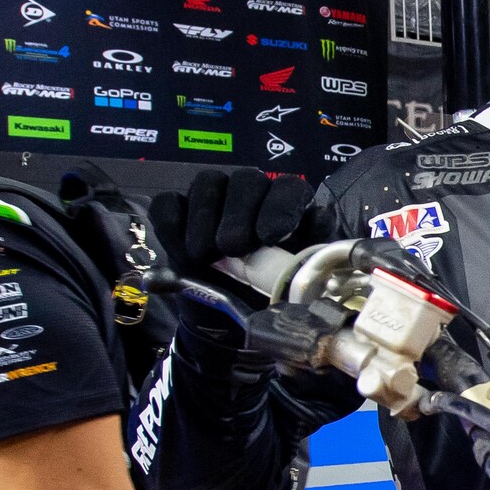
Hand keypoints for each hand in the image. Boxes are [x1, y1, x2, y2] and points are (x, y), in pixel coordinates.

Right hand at [147, 167, 312, 282]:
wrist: (230, 309)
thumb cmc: (268, 286)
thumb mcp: (293, 272)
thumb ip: (309, 245)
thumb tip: (320, 216)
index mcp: (287, 203)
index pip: (289, 187)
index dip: (280, 207)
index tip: (270, 235)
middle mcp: (251, 192)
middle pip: (246, 180)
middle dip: (238, 215)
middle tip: (233, 248)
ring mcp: (213, 196)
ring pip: (208, 183)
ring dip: (205, 219)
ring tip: (206, 255)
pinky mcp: (178, 209)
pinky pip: (169, 203)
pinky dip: (173, 227)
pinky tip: (183, 252)